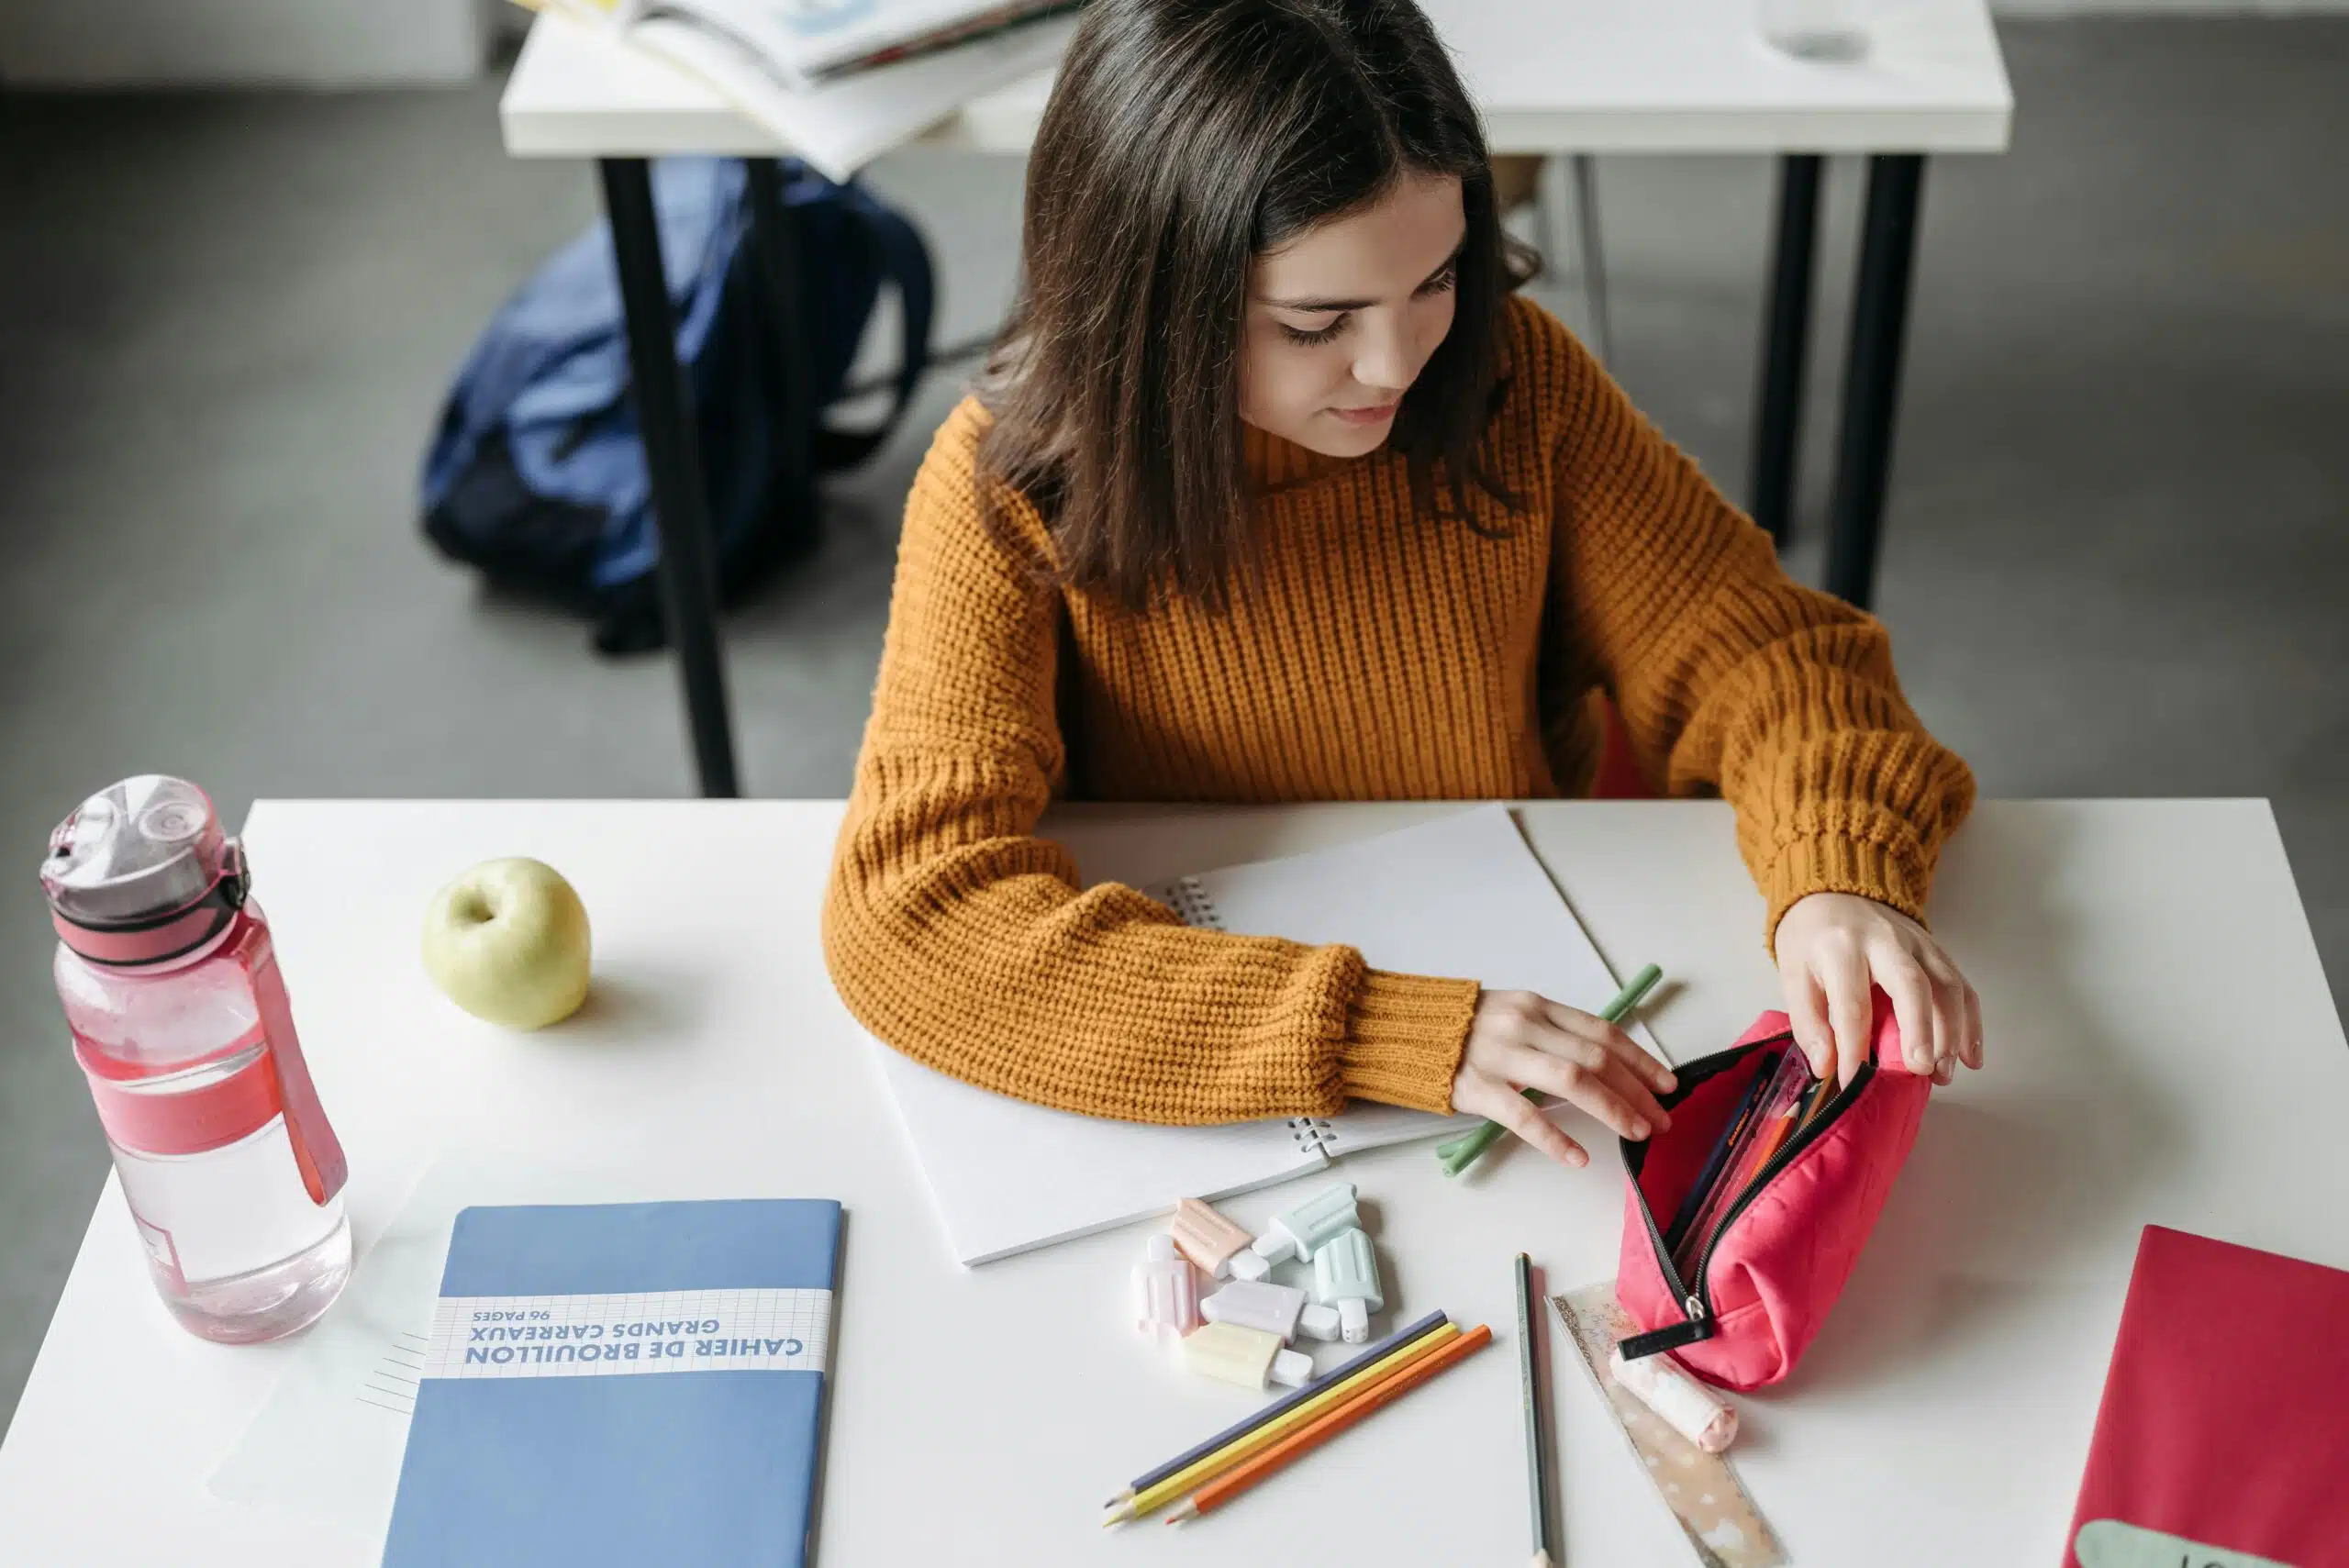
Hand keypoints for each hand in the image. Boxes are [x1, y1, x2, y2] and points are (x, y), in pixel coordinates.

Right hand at [1450, 990, 1677, 1168]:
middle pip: (1597, 1057)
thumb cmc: (1462, 1031)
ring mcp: (1502, 1056)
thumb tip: (1603, 1067)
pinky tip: (1578, 1157)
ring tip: (1635, 1133)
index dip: (1640, 1059)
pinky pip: (1525, 1116)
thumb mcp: (1512, 1017)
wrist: (1401, 1031)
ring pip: (1573, 1080)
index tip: (1667, 1084)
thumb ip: (1551, 1035)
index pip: (1602, 1031)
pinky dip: (1556, 1138)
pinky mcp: (1478, 1087)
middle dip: (1637, 1091)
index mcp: (1537, 1006)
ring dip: (1612, 1108)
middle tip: (1661, 1119)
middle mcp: (1525, 1025)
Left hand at [1774, 892, 1981, 1088]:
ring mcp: (1917, 943)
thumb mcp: (1793, 973)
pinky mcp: (1937, 950)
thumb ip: (1808, 1021)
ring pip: (1946, 985)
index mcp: (1840, 947)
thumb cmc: (1812, 939)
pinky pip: (1961, 986)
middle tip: (1922, 1070)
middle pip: (1910, 984)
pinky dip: (1971, 1023)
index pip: (1851, 1002)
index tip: (1854, 1082)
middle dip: (1920, 1030)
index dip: (1853, 1046)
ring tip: (1944, 1073)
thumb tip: (1826, 1066)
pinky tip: (1970, 1057)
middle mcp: (1884, 941)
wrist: (1835, 891)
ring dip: (1952, 1033)